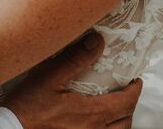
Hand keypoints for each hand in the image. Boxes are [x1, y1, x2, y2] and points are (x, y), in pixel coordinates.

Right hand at [4, 33, 141, 128]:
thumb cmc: (28, 107)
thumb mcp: (49, 76)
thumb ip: (75, 58)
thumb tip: (96, 41)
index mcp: (91, 113)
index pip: (125, 103)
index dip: (134, 90)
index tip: (135, 80)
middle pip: (125, 121)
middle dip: (130, 105)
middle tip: (127, 91)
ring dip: (121, 120)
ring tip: (116, 108)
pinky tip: (96, 122)